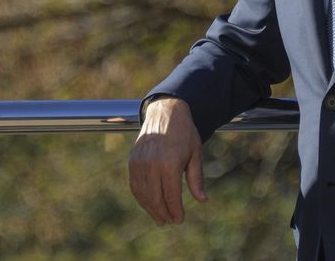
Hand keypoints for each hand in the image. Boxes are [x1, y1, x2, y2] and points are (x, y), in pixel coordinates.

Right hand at [128, 96, 207, 225]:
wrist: (165, 112)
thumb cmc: (184, 133)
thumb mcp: (195, 154)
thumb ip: (196, 179)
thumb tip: (202, 200)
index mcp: (170, 164)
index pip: (171, 196)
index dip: (176, 211)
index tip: (179, 220)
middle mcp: (152, 165)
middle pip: (155, 198)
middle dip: (163, 213)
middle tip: (169, 222)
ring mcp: (140, 163)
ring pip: (143, 194)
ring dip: (150, 208)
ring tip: (159, 218)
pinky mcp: (132, 161)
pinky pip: (135, 184)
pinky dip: (140, 197)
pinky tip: (148, 203)